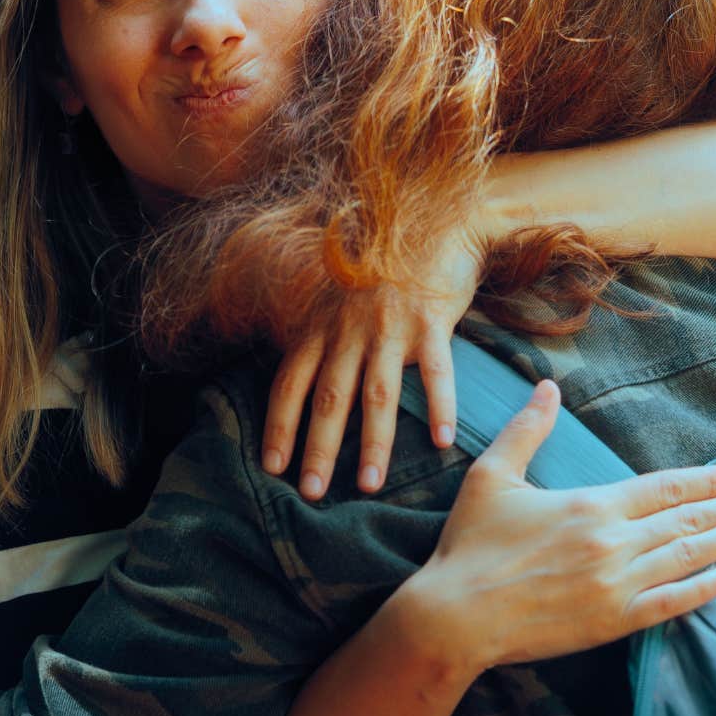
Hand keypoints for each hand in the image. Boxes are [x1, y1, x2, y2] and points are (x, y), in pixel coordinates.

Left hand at [261, 221, 483, 497]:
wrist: (436, 222)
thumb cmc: (387, 268)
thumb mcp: (342, 297)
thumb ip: (325, 335)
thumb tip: (307, 383)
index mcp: (322, 324)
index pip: (290, 382)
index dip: (279, 426)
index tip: (272, 467)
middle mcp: (349, 328)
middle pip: (328, 398)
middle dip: (317, 450)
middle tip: (310, 493)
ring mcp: (390, 326)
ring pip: (377, 395)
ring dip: (372, 444)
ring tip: (368, 486)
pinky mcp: (432, 322)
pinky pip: (436, 373)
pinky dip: (439, 408)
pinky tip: (442, 443)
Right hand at [400, 381, 715, 672]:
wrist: (454, 617)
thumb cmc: (470, 546)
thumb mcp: (492, 476)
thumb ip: (526, 431)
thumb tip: (547, 387)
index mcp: (592, 505)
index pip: (666, 488)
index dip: (708, 481)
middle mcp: (614, 543)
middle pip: (688, 520)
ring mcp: (617, 585)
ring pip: (688, 557)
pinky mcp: (611, 622)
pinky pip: (670, 603)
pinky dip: (703, 590)